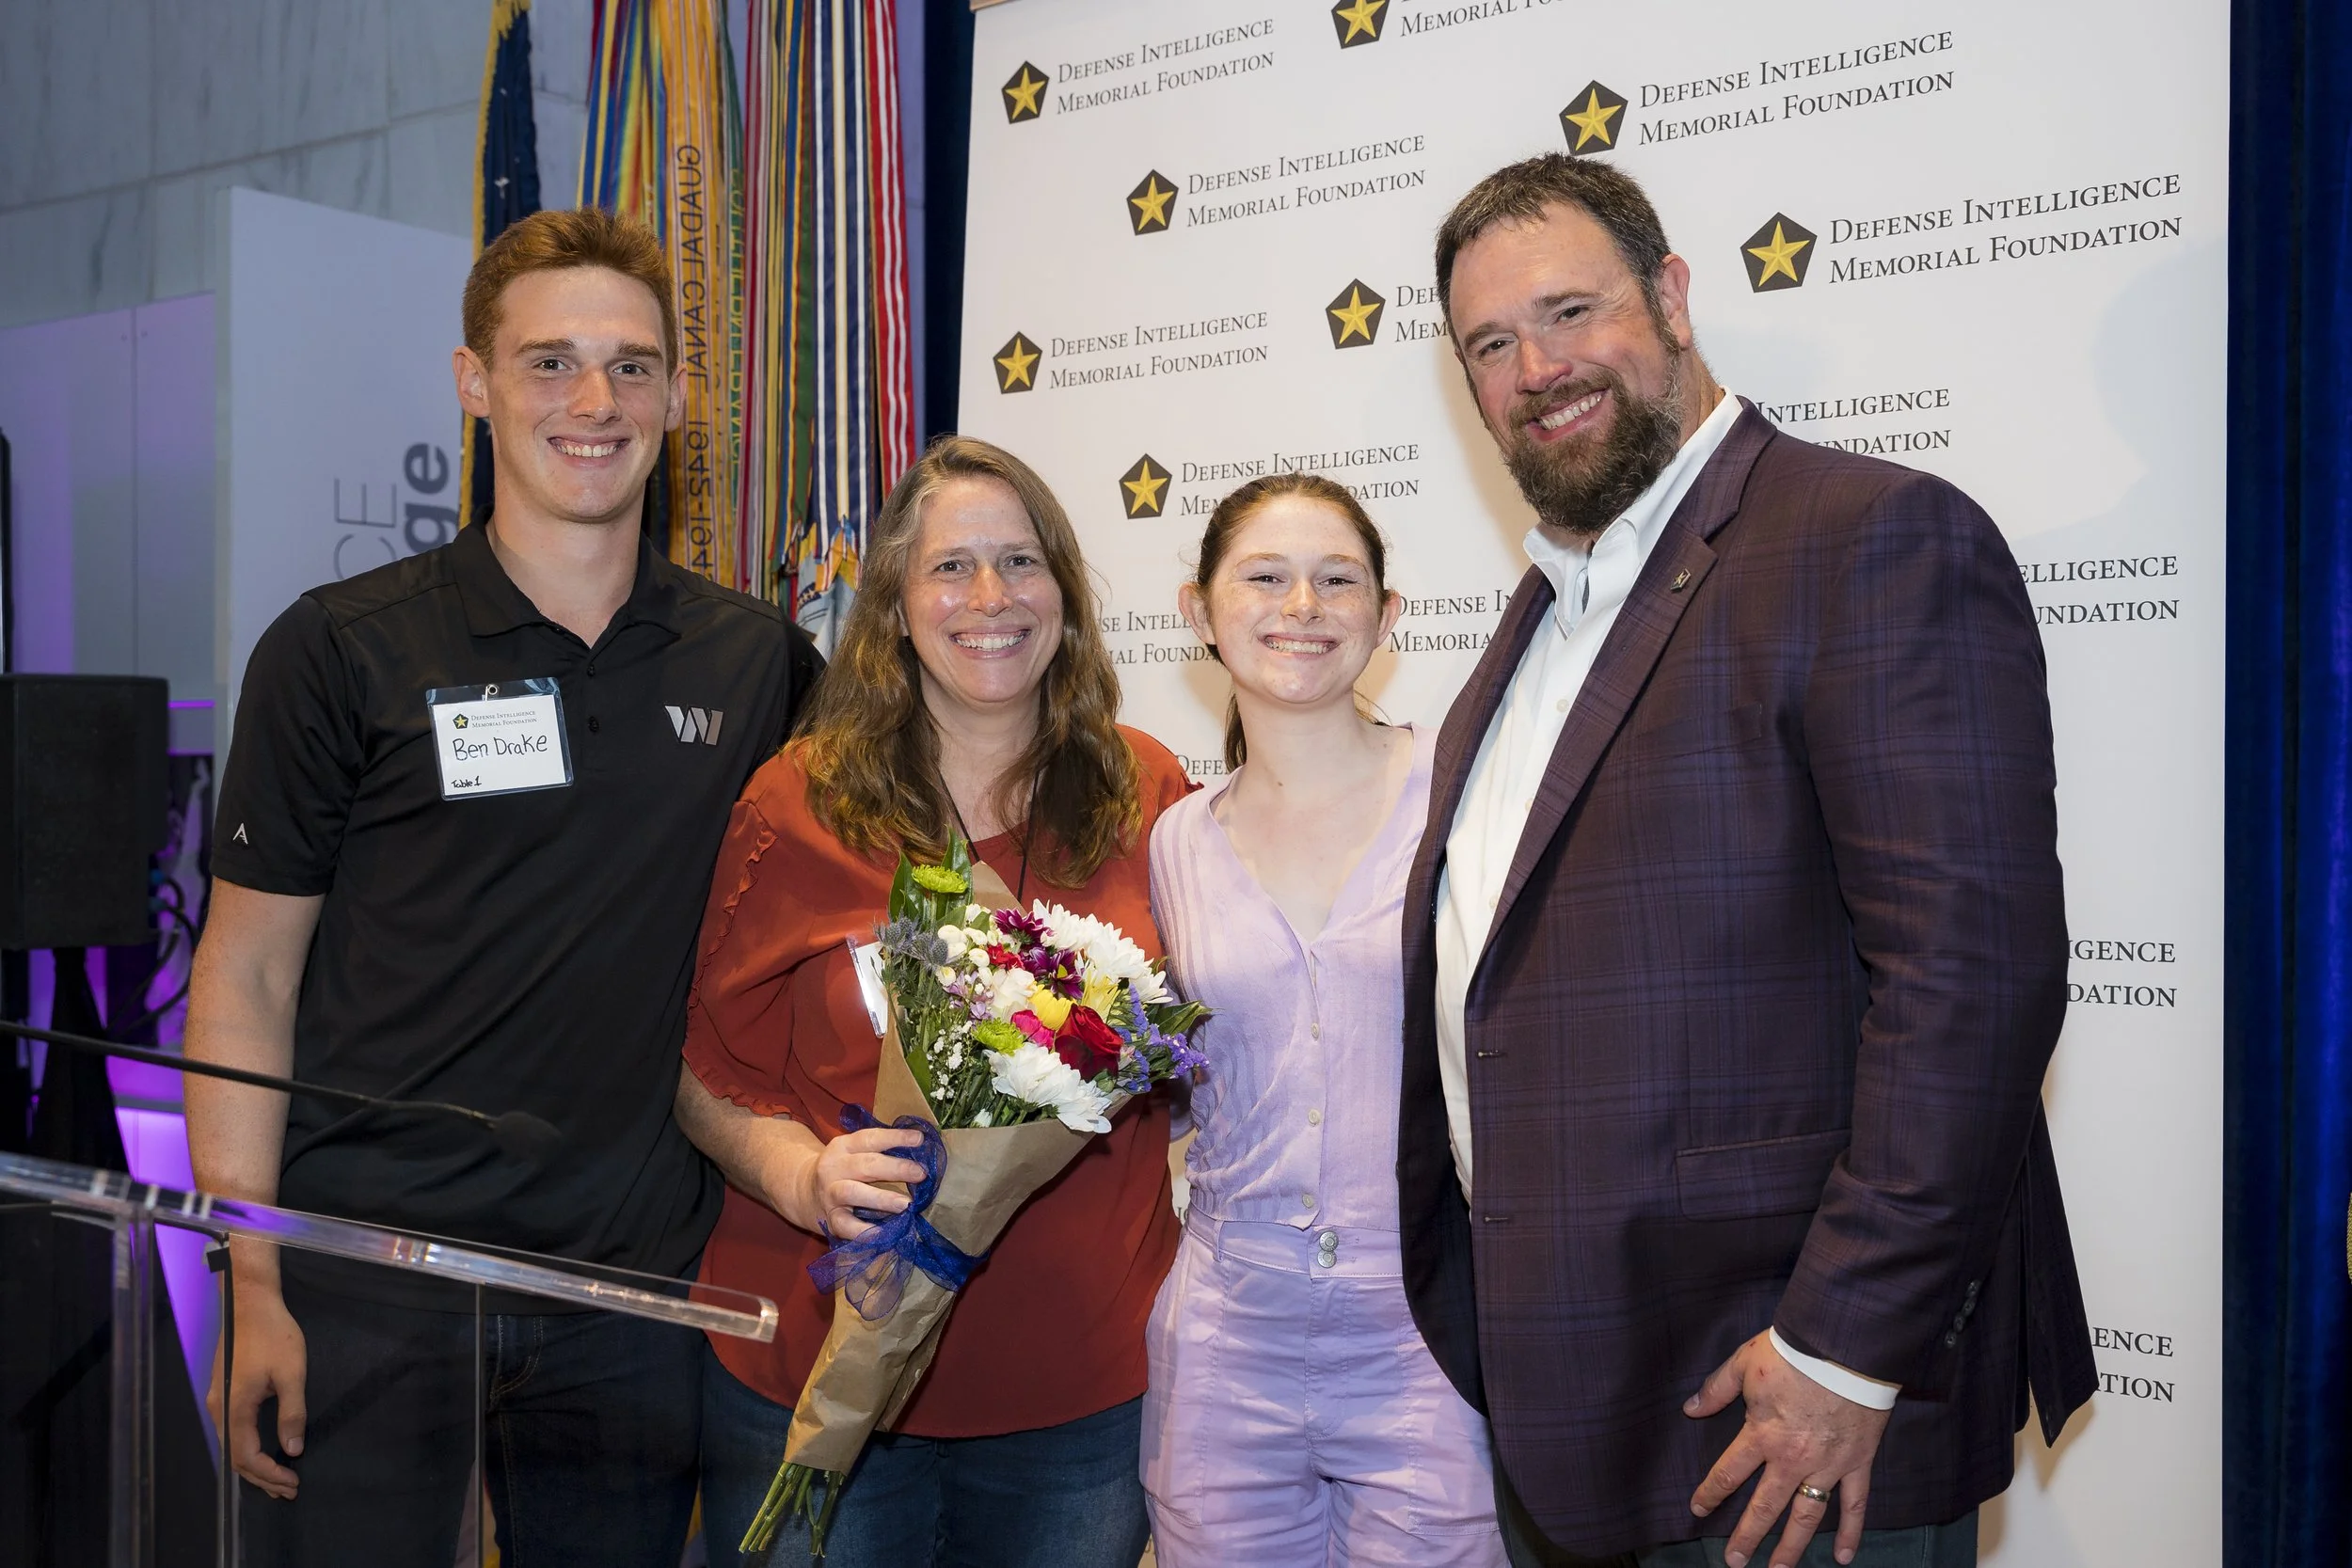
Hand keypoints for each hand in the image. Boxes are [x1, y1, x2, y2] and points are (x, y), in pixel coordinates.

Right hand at [208, 1282, 307, 1499]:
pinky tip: (264, 1451)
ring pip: (233, 1445)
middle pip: (235, 1457)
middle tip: (289, 1490)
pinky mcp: (223, 1392)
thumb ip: (292, 1413)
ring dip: (255, 1465)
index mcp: (234, 1408)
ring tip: (278, 1479)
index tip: (293, 1483)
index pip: (247, 1457)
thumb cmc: (273, 1334)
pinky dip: (248, 1448)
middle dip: (262, 1477)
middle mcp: (219, 1409)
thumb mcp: (291, 1374)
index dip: (269, 1475)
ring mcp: (217, 1401)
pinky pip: (233, 1431)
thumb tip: (292, 1450)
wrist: (249, 1303)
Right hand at [778, 1126, 926, 1239]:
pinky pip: (846, 1226)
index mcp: (843, 1147)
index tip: (919, 1139)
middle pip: (865, 1165)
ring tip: (906, 1204)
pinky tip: (884, 1233)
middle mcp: (834, 1168)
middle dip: (895, 1168)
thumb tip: (921, 1152)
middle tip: (921, 1173)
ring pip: (853, 1193)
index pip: (870, 1138)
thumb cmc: (842, 1170)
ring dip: (881, 1198)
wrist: (802, 1192)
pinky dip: (864, 1231)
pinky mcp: (829, 1219)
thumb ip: (878, 1151)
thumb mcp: (853, 1153)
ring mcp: (830, 1194)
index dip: (895, 1137)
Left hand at [1685, 1332, 1890, 1567]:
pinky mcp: (1857, 1463)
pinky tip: (1843, 1557)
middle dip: (1747, 1536)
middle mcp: (1792, 1459)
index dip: (1710, 1493)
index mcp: (1762, 1436)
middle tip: (1733, 1561)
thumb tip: (1690, 1408)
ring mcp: (1827, 1465)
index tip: (1697, 1509)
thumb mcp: (1743, 1363)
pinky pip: (1855, 1504)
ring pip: (1807, 1515)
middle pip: (1765, 1506)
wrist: (1845, 1347)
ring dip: (1791, 1546)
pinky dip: (1852, 1532)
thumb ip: (1716, 1388)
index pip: (1728, 1473)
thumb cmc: (1792, 1353)